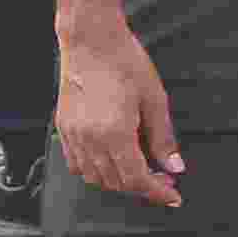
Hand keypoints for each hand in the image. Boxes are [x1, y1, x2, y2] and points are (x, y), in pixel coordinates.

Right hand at [53, 22, 182, 206]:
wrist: (91, 40)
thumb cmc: (125, 62)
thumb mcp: (154, 100)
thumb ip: (163, 138)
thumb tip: (174, 166)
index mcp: (114, 133)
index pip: (136, 179)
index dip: (156, 192)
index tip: (172, 196)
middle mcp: (89, 139)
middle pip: (115, 182)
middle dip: (141, 187)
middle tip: (163, 178)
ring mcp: (72, 135)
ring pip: (94, 177)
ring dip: (118, 181)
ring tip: (140, 170)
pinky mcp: (63, 128)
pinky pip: (76, 164)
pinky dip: (95, 171)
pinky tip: (112, 160)